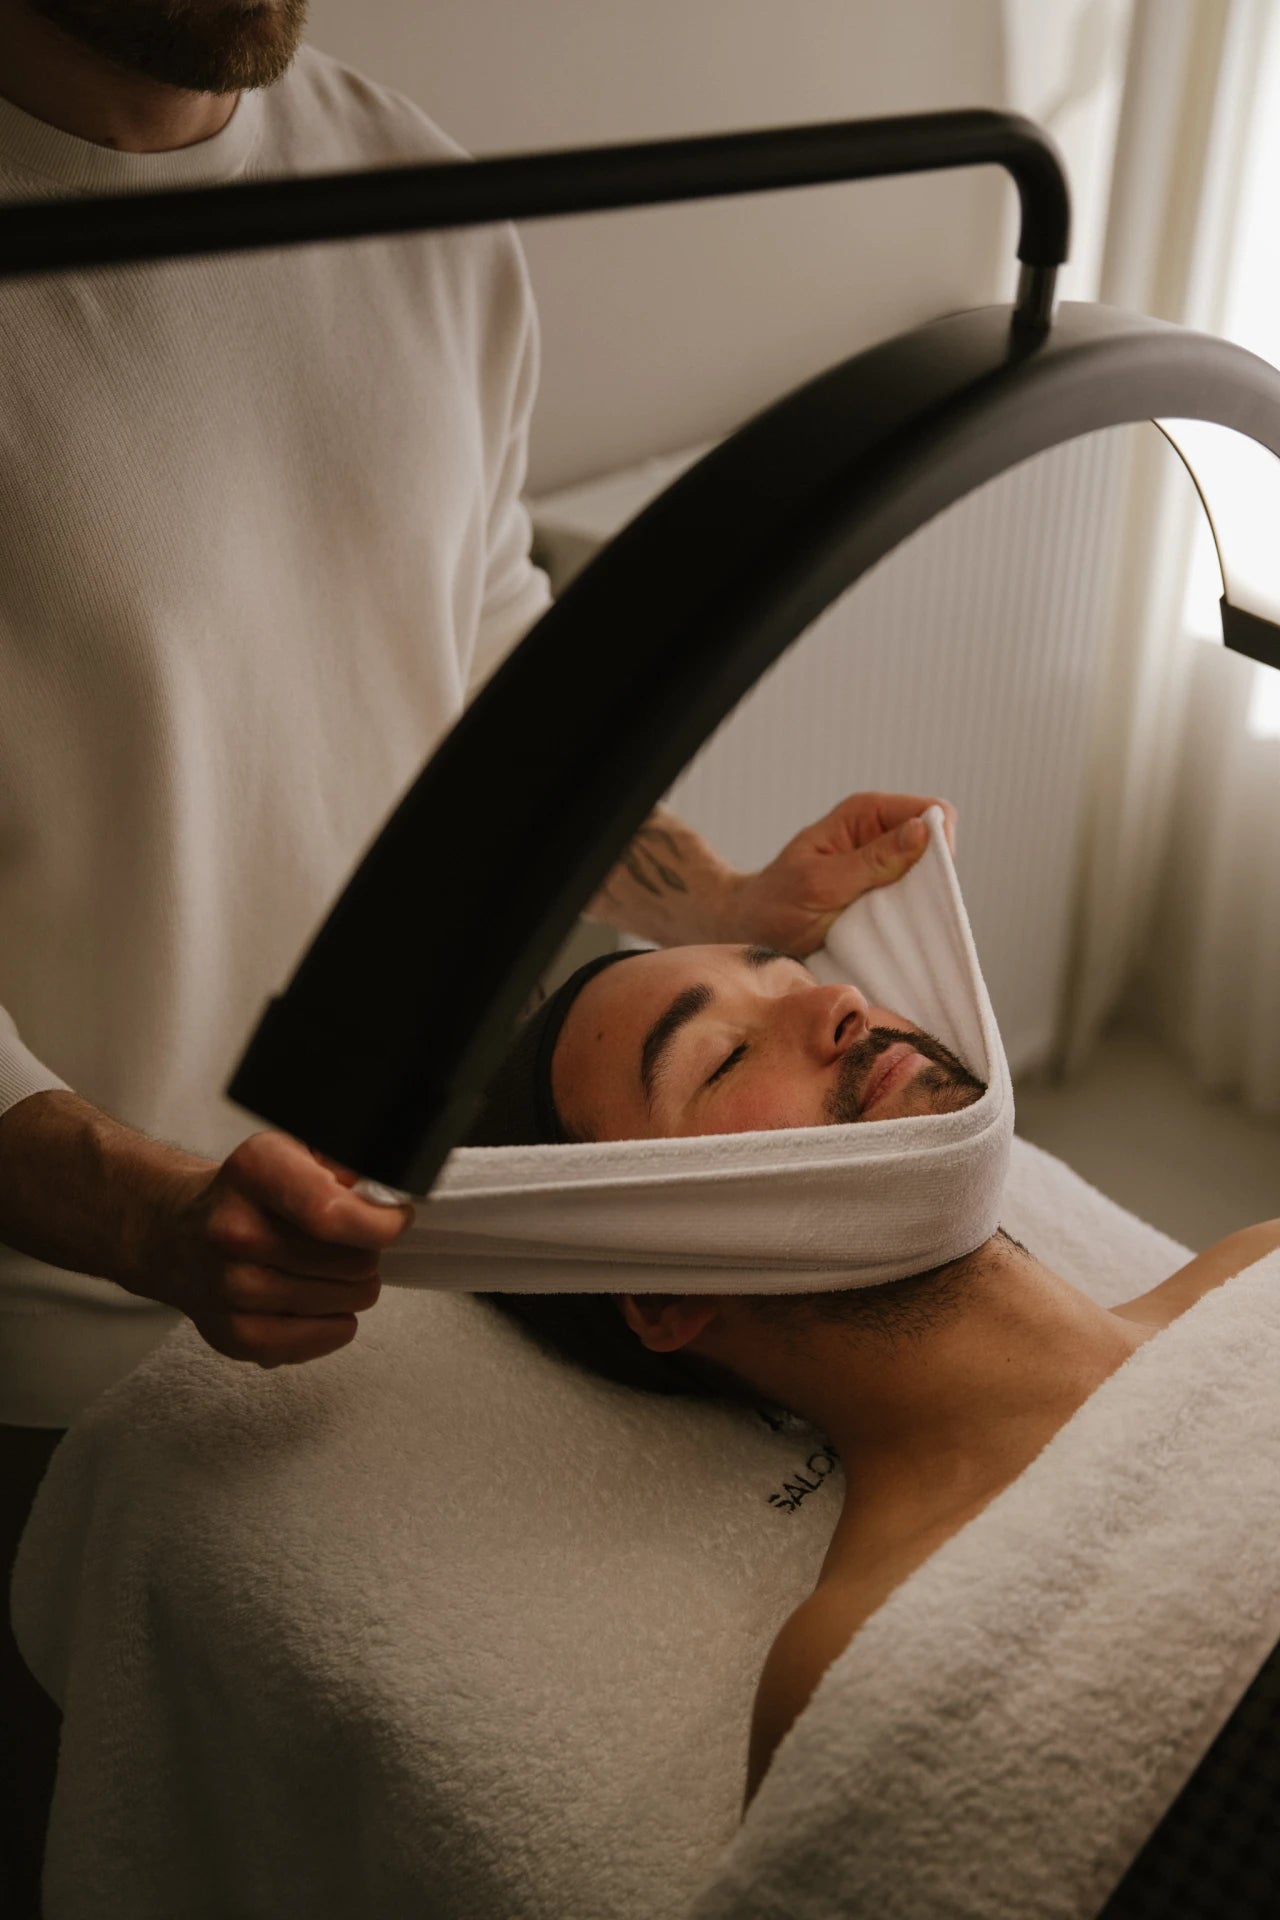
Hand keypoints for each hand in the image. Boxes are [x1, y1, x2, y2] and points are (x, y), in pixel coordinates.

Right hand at [123, 1130, 413, 1368]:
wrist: (176, 1235)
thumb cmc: (248, 1194)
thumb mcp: (288, 1152)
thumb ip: (340, 1163)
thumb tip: (388, 1191)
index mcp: (255, 1172)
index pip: (334, 1213)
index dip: (380, 1222)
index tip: (393, 1219)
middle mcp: (236, 1231)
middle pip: (351, 1261)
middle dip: (367, 1253)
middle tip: (350, 1244)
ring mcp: (231, 1288)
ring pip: (344, 1301)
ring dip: (353, 1288)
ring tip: (333, 1272)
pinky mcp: (234, 1335)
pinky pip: (319, 1340)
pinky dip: (335, 1325)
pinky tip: (324, 1305)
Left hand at [724, 791, 957, 956]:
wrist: (752, 933)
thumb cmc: (777, 903)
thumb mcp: (821, 883)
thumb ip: (871, 861)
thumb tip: (923, 831)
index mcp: (866, 814)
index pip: (933, 811)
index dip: (939, 843)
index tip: (923, 881)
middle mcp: (882, 834)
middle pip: (940, 845)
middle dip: (933, 878)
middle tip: (903, 911)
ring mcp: (886, 867)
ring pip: (934, 878)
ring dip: (923, 904)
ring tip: (892, 927)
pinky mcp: (887, 897)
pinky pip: (919, 904)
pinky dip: (913, 920)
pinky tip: (893, 935)